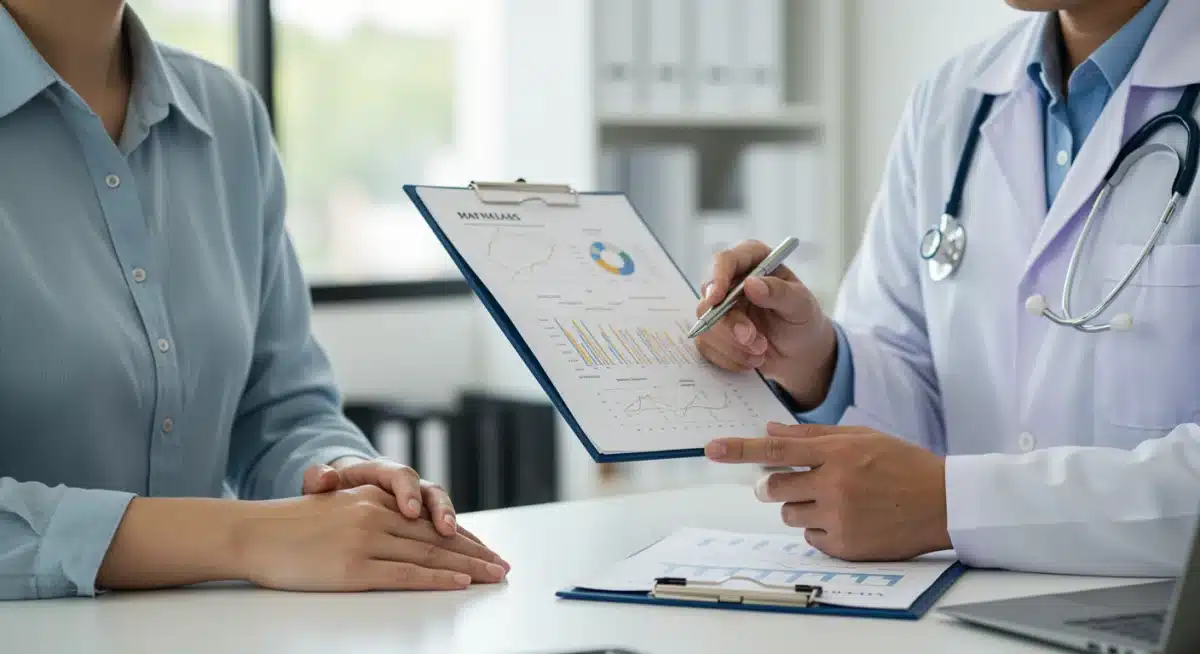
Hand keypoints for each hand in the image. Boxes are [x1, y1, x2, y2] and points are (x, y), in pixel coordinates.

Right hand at [237, 485, 509, 591]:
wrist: (251, 533)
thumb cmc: (288, 526)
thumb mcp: (334, 508)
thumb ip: (366, 513)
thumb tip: (396, 527)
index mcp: (372, 498)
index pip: (428, 519)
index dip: (460, 535)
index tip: (485, 549)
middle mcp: (375, 514)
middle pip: (436, 537)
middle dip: (474, 553)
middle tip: (502, 566)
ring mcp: (366, 540)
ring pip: (429, 554)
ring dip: (467, 567)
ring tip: (493, 575)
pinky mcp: (354, 568)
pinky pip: (405, 574)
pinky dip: (436, 579)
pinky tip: (459, 583)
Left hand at [303, 456, 461, 537]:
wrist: (343, 489)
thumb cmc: (332, 490)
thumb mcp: (318, 484)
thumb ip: (319, 479)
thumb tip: (323, 476)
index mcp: (382, 473)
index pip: (401, 476)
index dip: (409, 492)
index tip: (410, 511)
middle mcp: (409, 487)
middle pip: (433, 495)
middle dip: (445, 514)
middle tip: (448, 531)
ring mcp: (421, 505)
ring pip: (446, 515)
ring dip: (462, 532)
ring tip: (472, 549)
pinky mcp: (427, 523)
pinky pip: (448, 533)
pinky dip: (463, 545)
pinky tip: (477, 561)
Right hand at [695, 240, 837, 407]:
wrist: (799, 352)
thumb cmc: (803, 320)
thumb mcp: (801, 305)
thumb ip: (779, 293)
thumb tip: (751, 284)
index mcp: (753, 262)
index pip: (725, 260)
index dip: (717, 277)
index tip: (717, 299)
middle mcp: (731, 281)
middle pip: (710, 297)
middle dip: (730, 325)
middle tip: (754, 341)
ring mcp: (719, 308)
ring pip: (707, 325)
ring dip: (734, 345)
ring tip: (761, 351)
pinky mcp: (713, 332)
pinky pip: (706, 345)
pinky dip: (729, 357)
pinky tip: (750, 359)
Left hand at [705, 423, 950, 560]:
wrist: (943, 503)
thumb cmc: (902, 465)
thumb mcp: (860, 437)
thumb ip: (813, 435)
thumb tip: (769, 430)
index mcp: (837, 453)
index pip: (776, 450)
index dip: (740, 450)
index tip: (712, 449)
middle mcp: (834, 486)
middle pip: (774, 488)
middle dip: (774, 485)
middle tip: (793, 482)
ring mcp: (839, 518)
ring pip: (789, 514)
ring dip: (800, 507)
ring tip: (834, 499)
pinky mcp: (845, 546)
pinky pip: (810, 538)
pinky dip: (820, 529)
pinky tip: (848, 518)